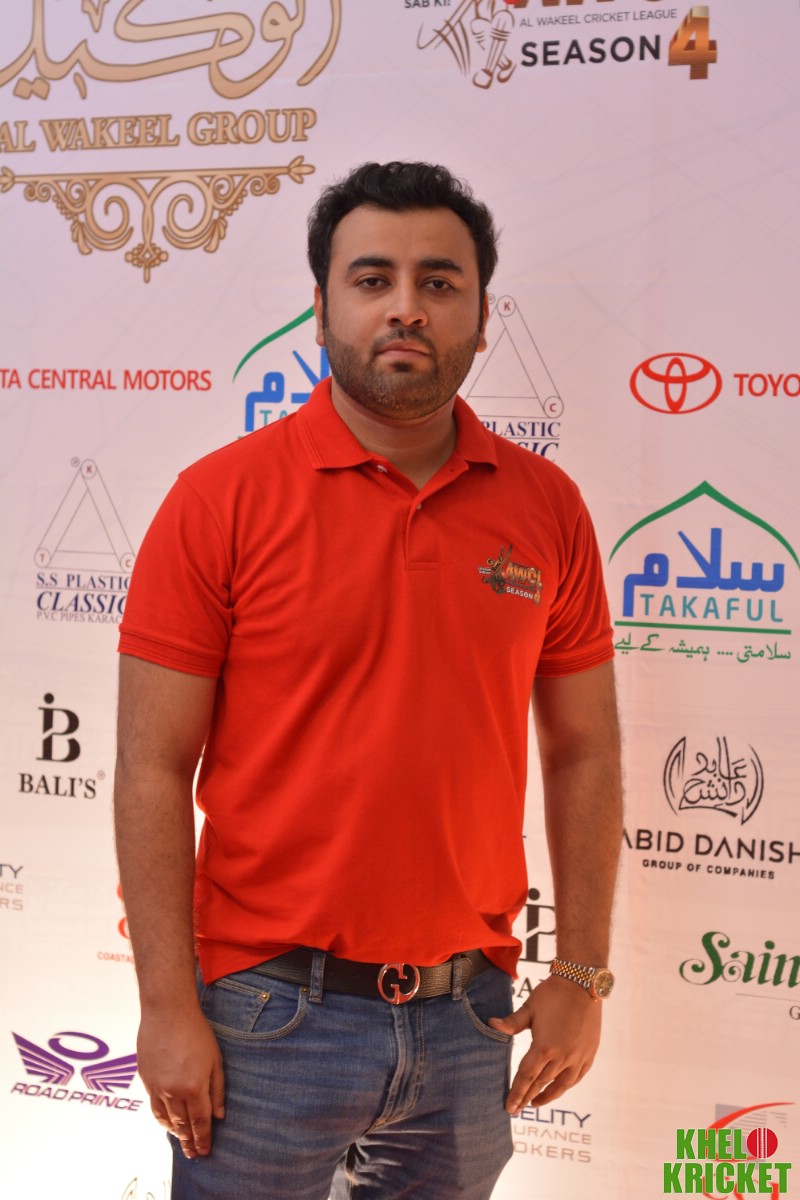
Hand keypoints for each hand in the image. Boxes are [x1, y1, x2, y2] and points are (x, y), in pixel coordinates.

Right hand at [137, 1005, 224, 1158]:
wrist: (167, 1012)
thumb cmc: (196, 1032)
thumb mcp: (215, 1059)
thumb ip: (217, 1089)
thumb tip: (219, 1115)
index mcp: (194, 1086)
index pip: (200, 1121)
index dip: (203, 1138)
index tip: (205, 1152)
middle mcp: (173, 1090)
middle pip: (182, 1124)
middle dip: (189, 1141)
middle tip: (193, 1154)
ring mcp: (157, 1086)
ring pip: (165, 1118)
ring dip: (174, 1132)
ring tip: (182, 1140)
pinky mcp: (145, 1079)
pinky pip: (153, 1106)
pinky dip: (161, 1117)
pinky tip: (167, 1120)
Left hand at [488, 974, 600, 1113]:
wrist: (582, 984)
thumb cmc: (552, 994)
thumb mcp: (529, 1008)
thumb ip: (512, 1022)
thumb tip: (491, 1024)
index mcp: (544, 1047)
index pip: (526, 1077)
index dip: (517, 1093)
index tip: (509, 1108)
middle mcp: (562, 1057)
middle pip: (541, 1083)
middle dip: (527, 1097)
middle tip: (517, 1109)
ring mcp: (578, 1057)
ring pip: (561, 1085)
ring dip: (548, 1096)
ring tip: (536, 1103)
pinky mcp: (589, 1053)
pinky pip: (577, 1077)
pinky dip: (566, 1085)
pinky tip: (560, 1088)